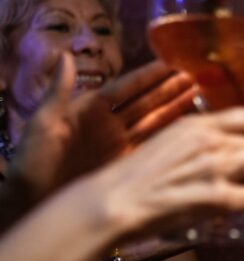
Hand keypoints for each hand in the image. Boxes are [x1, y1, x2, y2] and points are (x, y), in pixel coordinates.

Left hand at [10, 53, 194, 202]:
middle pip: (144, 102)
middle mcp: (108, 125)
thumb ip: (59, 91)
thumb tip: (66, 55)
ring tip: (196, 94)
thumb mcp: (43, 124)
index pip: (125, 88)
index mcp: (88, 110)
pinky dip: (170, 137)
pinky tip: (187, 127)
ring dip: (173, 108)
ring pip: (152, 122)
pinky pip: (152, 147)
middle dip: (167, 89)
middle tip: (191, 77)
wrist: (31, 204)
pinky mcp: (124, 166)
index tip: (169, 63)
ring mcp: (118, 146)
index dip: (147, 76)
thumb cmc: (32, 163)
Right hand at [88, 107, 243, 237]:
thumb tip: (226, 138)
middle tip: (234, 175)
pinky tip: (226, 208)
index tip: (240, 148)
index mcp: (196, 124)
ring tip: (231, 189)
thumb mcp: (168, 139)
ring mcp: (215, 167)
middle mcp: (210, 140)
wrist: (113, 202)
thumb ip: (199, 135)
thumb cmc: (135, 176)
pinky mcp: (217, 197)